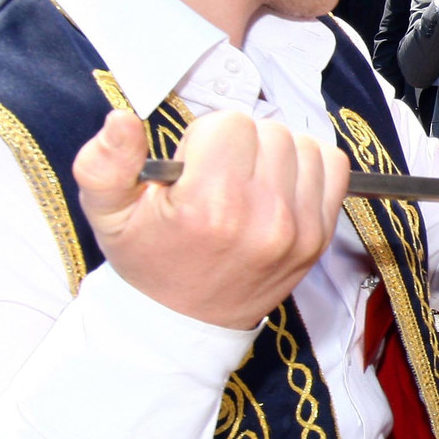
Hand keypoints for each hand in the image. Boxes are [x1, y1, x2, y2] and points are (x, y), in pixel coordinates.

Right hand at [73, 110, 350, 330]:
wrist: (186, 318)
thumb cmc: (150, 259)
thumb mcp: (107, 214)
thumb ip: (104, 163)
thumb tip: (120, 120)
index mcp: (209, 207)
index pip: (231, 123)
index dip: (206, 137)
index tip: (194, 167)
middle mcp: (262, 217)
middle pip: (270, 131)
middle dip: (241, 144)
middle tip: (219, 176)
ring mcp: (298, 229)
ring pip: (303, 145)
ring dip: (277, 153)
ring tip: (249, 181)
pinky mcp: (320, 237)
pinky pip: (334, 168)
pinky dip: (309, 166)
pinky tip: (280, 185)